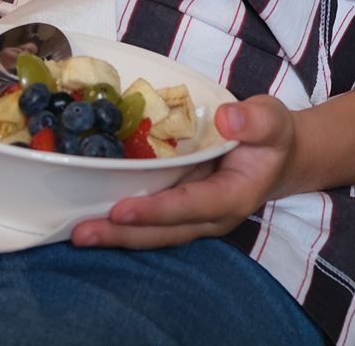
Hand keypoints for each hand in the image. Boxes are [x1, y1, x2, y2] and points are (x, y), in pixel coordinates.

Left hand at [69, 96, 298, 248]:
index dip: (156, 210)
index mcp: (233, 197)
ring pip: (153, 233)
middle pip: (164, 232)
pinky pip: (150, 222)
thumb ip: (255, 121)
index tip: (122, 210)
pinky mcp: (180, 210)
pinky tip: (91, 218)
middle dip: (123, 234)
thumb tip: (226, 119)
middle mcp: (210, 216)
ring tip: (77, 234)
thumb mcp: (272, 120)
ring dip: (116, 235)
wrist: (277, 157)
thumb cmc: (272, 137)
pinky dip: (122, 223)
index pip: (191, 207)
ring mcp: (193, 217)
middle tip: (81, 233)